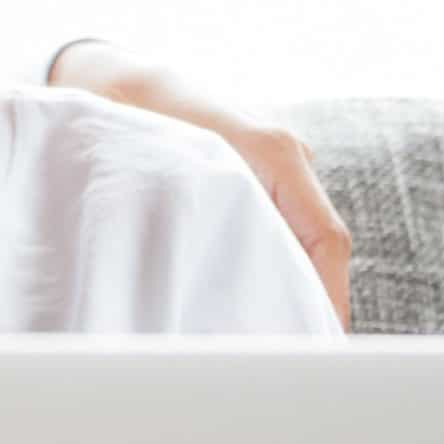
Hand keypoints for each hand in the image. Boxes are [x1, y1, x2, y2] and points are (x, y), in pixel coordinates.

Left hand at [48, 41, 352, 326]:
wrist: (115, 85)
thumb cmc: (133, 118)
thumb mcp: (160, 166)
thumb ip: (196, 215)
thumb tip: (225, 286)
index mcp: (274, 151)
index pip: (326, 238)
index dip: (328, 296)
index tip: (316, 343)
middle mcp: (288, 159)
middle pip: (320, 245)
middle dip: (311, 302)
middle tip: (291, 359)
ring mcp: (279, 169)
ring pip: (301, 241)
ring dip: (289, 287)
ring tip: (270, 342)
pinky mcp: (261, 180)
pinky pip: (280, 231)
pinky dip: (270, 268)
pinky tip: (250, 307)